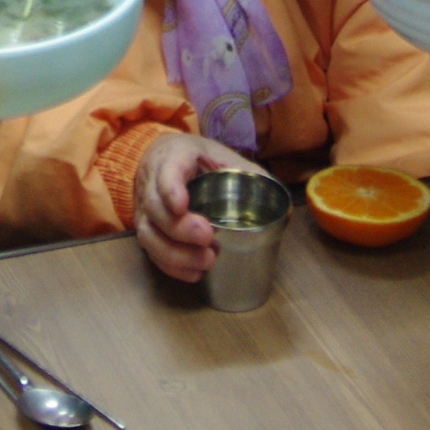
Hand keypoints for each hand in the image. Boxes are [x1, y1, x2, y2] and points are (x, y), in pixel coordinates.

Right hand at [132, 131, 260, 282]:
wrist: (164, 157)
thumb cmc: (200, 159)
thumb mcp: (224, 157)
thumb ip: (250, 177)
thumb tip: (285, 211)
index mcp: (174, 156)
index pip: (166, 170)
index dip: (171, 188)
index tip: (183, 205)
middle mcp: (152, 182)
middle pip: (155, 208)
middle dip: (180, 228)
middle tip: (208, 238)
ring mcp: (144, 208)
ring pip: (148, 234)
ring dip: (175, 253)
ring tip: (206, 261)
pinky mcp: (146, 229)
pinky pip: (150, 252)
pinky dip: (171, 266)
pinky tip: (194, 273)